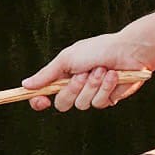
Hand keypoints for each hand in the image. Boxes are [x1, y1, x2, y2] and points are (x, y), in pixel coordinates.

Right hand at [22, 33, 154, 111]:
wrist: (128, 51)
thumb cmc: (98, 49)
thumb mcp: (67, 58)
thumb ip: (47, 74)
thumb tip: (25, 85)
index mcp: (62, 76)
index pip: (44, 95)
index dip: (39, 101)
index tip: (41, 101)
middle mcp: (75, 88)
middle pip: (62, 103)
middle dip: (73, 88)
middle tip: (83, 73)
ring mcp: (91, 95)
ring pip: (82, 104)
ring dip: (92, 85)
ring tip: (102, 70)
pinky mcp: (107, 99)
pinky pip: (99, 103)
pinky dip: (105, 88)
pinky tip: (113, 76)